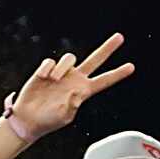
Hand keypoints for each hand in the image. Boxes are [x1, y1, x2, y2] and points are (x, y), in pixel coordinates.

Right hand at [4, 34, 131, 138]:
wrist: (28, 119)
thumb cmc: (47, 121)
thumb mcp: (64, 117)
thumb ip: (73, 105)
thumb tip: (77, 92)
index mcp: (83, 91)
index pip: (104, 81)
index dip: (117, 74)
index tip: (131, 67)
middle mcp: (74, 80)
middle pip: (95, 60)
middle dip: (107, 48)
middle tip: (120, 37)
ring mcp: (61, 74)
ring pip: (69, 58)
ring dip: (62, 67)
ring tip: (53, 79)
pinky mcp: (45, 71)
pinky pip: (50, 62)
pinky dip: (47, 69)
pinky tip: (42, 79)